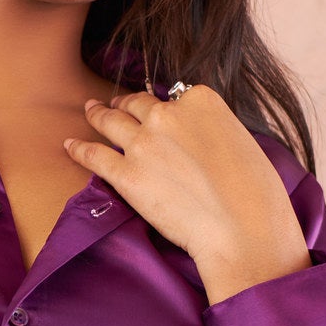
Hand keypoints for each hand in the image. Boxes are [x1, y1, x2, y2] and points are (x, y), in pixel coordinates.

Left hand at [63, 84, 311, 304]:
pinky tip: (69, 145)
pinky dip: (78, 148)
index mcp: (201, 100)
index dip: (166, 107)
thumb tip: (200, 138)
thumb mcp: (242, 142)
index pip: (175, 96)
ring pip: (111, 121)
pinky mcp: (126, 174)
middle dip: (126, 103)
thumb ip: (213, 131)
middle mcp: (167, 115)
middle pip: (138, 104)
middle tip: (115, 104)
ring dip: (98, 114)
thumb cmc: (255, 193)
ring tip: (90, 110)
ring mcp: (143, 143)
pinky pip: (93, 155)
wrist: (242, 228)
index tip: (159, 112)